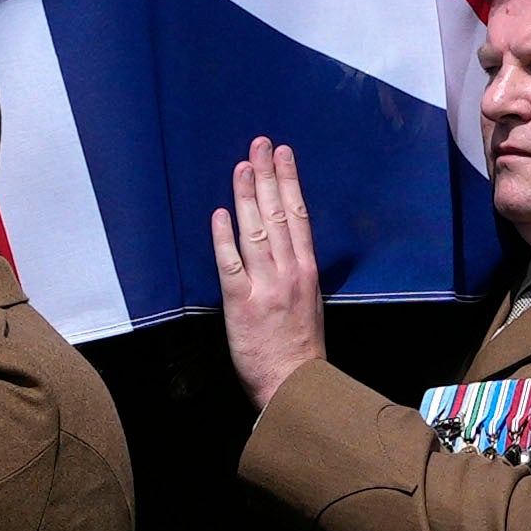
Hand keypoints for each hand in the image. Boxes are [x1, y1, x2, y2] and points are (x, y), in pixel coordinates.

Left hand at [209, 136, 332, 397]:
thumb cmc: (300, 349)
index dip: (290, 182)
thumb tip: (284, 245)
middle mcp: (290, 272)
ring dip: (248, 195)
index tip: (283, 154)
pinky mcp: (242, 304)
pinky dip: (225, 237)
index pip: (298, 216)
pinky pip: (231, 264)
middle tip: (260, 144)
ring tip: (242, 166)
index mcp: (307, 271)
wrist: (296, 386)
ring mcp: (266, 286)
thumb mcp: (309, 303)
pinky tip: (221, 213)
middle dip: (268, 176)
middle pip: (278, 214)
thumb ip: (296, 272)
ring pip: (256, 231)